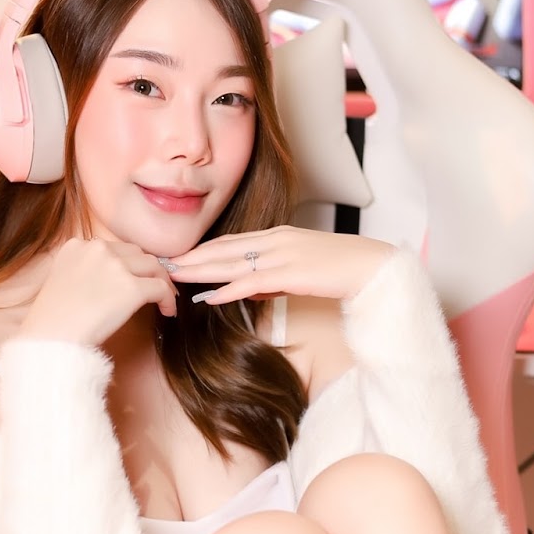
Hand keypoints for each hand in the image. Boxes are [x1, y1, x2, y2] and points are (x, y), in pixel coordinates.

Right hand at [18, 237, 177, 347]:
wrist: (50, 338)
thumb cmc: (53, 321)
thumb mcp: (62, 280)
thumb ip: (84, 271)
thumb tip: (112, 281)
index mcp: (77, 246)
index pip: (114, 248)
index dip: (128, 264)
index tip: (133, 277)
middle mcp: (97, 249)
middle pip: (136, 253)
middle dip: (147, 269)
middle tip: (155, 287)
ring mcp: (116, 267)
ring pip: (154, 266)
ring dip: (162, 282)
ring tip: (164, 299)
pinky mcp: (131, 288)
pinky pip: (161, 288)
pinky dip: (168, 299)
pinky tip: (167, 311)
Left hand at [166, 227, 394, 306]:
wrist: (371, 266)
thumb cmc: (338, 268)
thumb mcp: (299, 269)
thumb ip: (271, 277)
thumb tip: (246, 289)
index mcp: (276, 236)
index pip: (230, 242)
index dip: (201, 250)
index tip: (177, 257)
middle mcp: (275, 241)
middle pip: (223, 248)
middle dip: (191, 257)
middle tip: (162, 264)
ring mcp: (283, 255)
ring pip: (232, 262)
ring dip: (200, 270)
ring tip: (174, 276)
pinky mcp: (291, 273)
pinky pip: (253, 282)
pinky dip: (228, 289)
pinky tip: (210, 296)